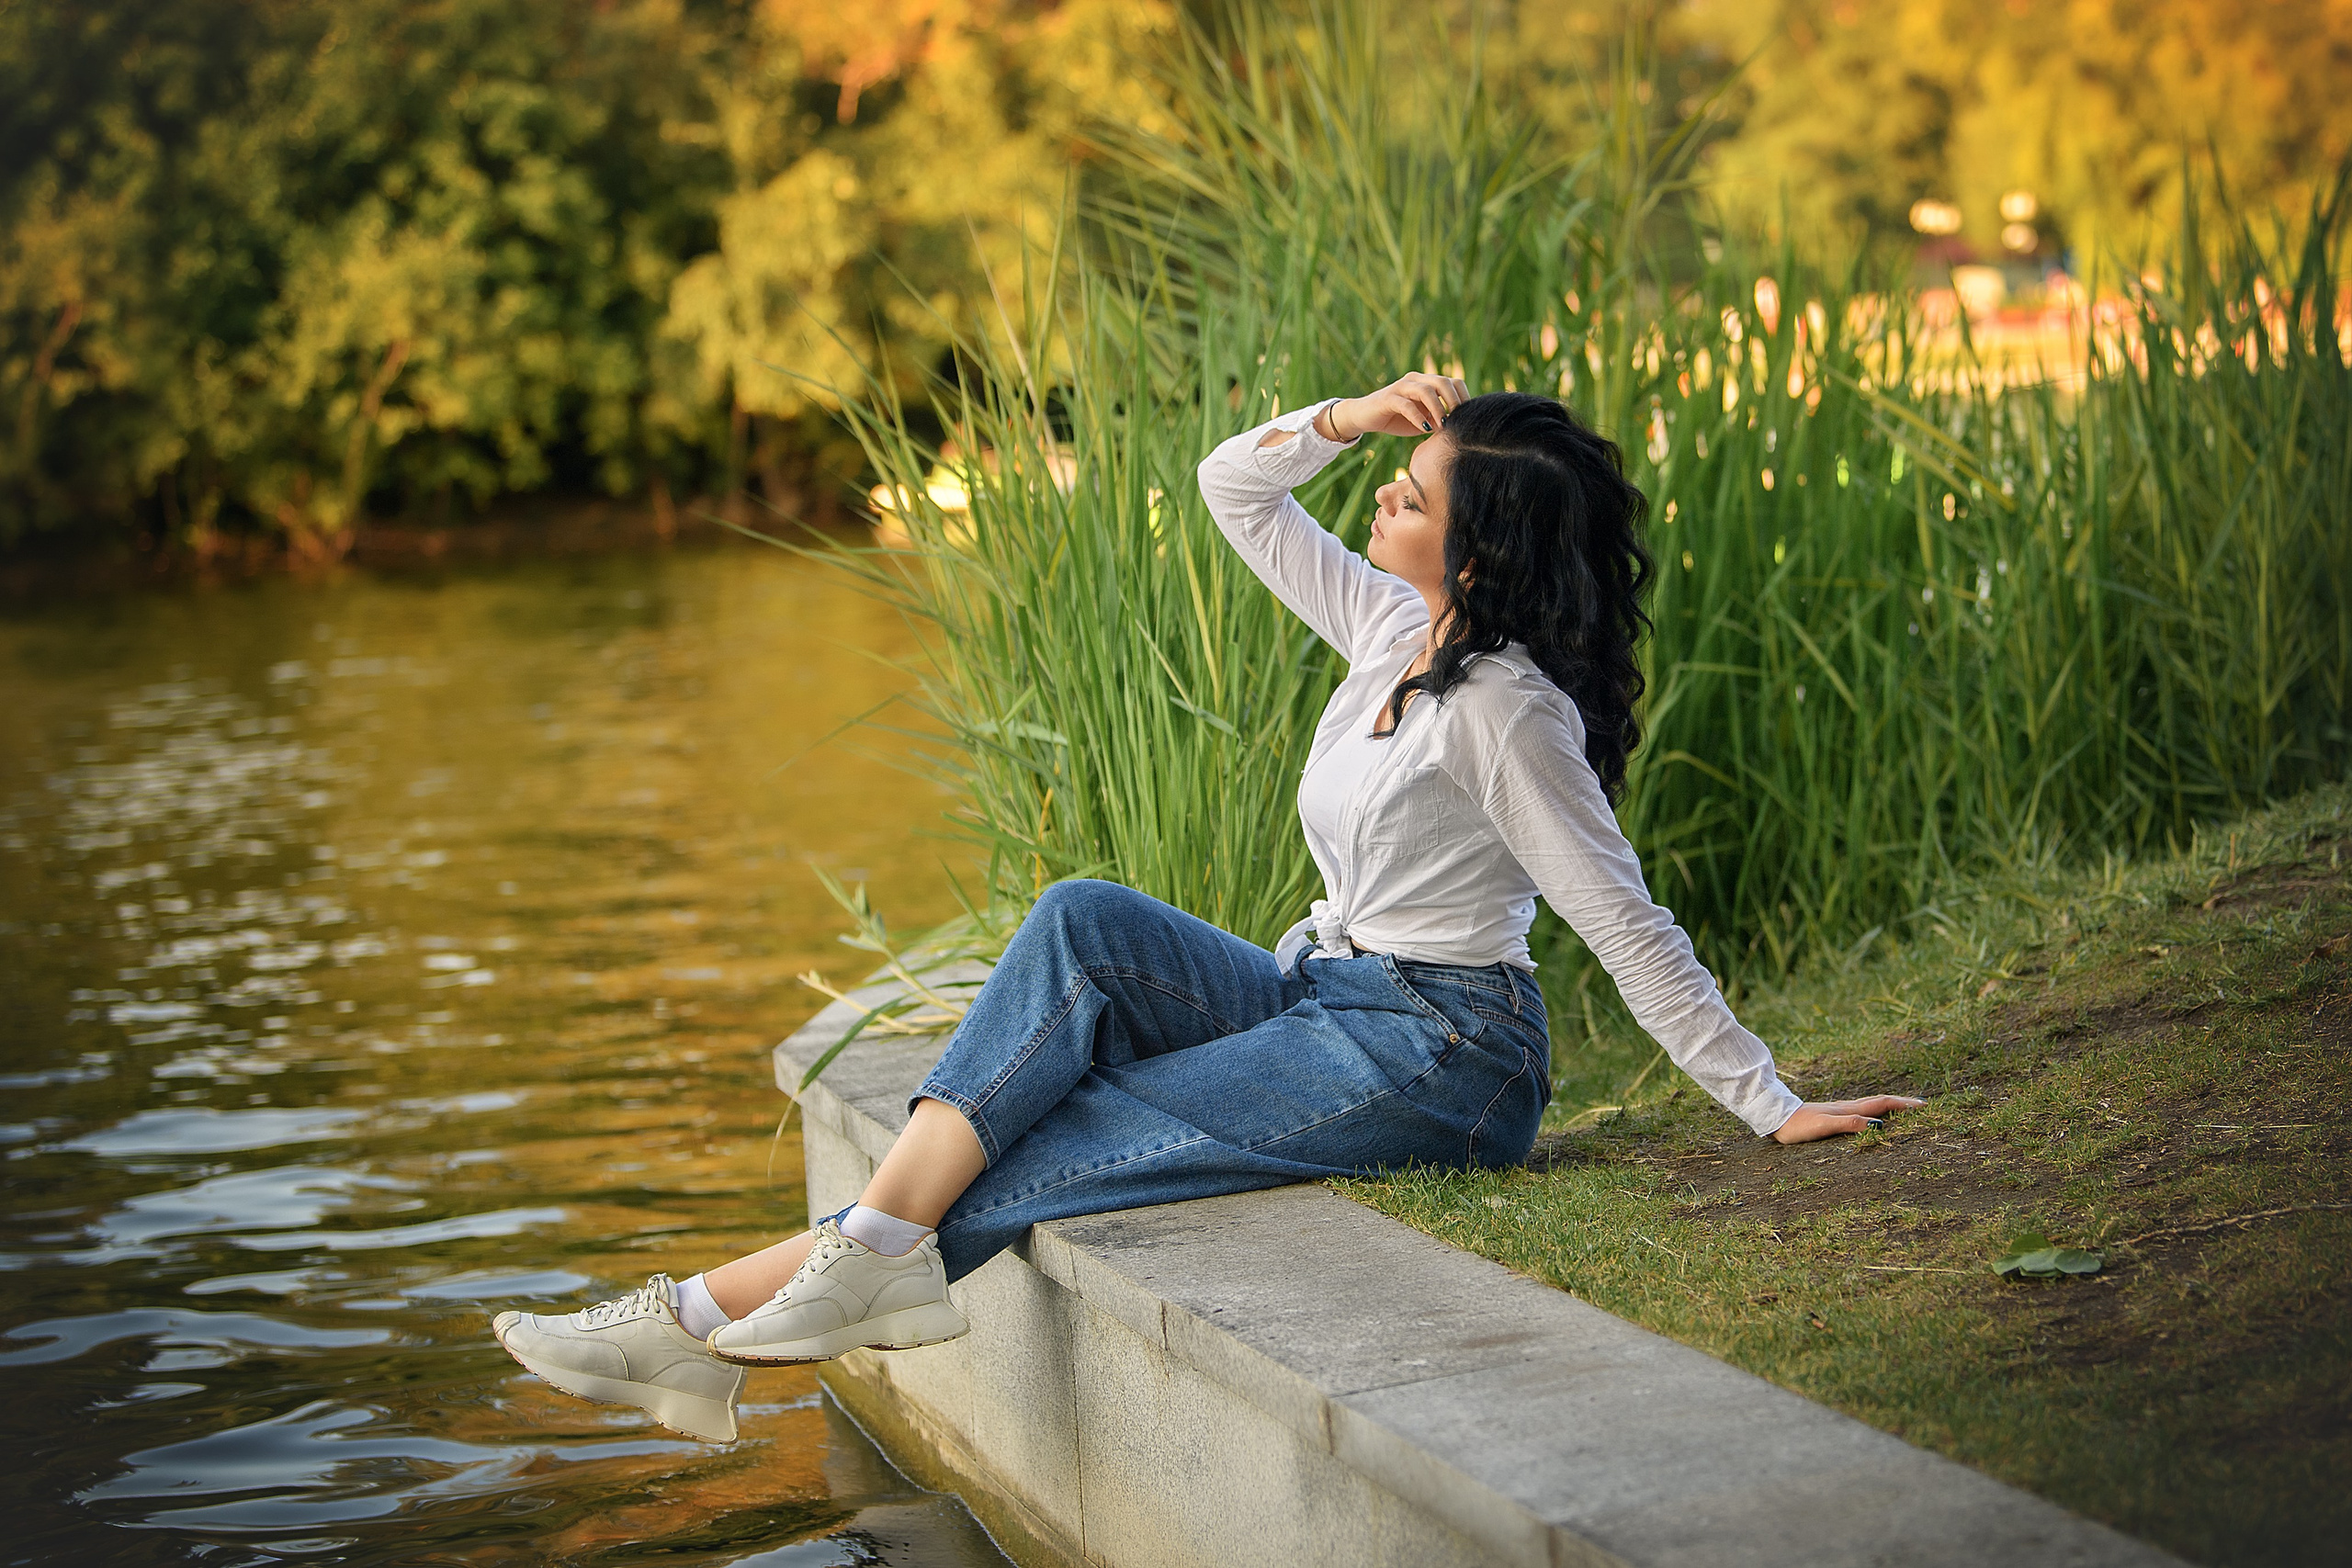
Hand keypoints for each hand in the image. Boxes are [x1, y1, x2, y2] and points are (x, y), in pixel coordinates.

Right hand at [1323, 370, 1470, 440]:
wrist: (1364, 418)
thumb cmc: (1397, 419)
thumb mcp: (1423, 420)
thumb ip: (1439, 420)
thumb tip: (1461, 427)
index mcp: (1427, 382)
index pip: (1453, 382)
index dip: (1463, 397)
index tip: (1467, 417)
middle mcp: (1415, 380)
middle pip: (1442, 381)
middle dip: (1453, 401)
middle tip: (1458, 419)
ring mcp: (1401, 387)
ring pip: (1426, 390)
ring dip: (1437, 408)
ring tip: (1442, 426)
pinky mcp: (1388, 398)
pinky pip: (1406, 404)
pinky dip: (1418, 417)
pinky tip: (1424, 429)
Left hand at [1771, 1094, 1925, 1143]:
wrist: (1775, 1117)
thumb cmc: (1798, 1125)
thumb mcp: (1824, 1126)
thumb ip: (1849, 1124)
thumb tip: (1878, 1125)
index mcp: (1849, 1109)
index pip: (1883, 1104)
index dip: (1904, 1105)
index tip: (1924, 1105)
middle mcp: (1847, 1107)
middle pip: (1881, 1102)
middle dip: (1903, 1104)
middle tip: (1923, 1106)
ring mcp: (1840, 1110)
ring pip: (1872, 1106)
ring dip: (1891, 1106)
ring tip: (1906, 1110)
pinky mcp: (1832, 1115)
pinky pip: (1862, 1112)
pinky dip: (1876, 1112)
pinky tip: (1874, 1118)